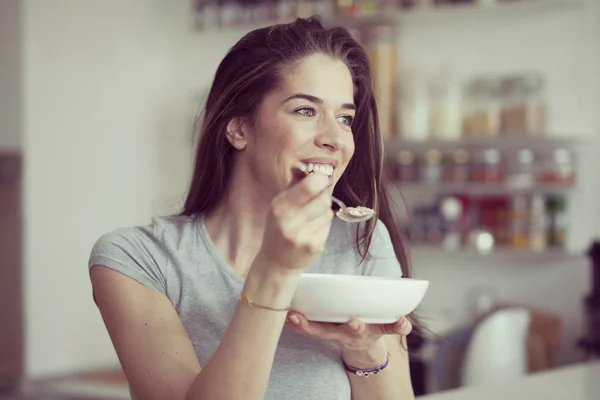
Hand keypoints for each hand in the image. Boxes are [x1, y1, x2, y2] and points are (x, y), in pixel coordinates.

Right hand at [257, 172, 333, 271]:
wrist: (276, 261)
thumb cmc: (278, 228)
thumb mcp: (278, 206)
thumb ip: (293, 187)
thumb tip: (306, 167)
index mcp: (279, 208)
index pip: (309, 187)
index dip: (320, 180)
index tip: (320, 180)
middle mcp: (289, 222)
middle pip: (323, 199)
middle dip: (322, 198)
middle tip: (314, 203)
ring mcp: (302, 236)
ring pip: (328, 213)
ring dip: (323, 213)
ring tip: (310, 220)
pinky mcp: (314, 247)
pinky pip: (328, 227)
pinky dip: (324, 226)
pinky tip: (312, 231)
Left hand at [285, 312, 411, 350]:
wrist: (360, 343)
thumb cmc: (372, 327)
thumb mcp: (387, 328)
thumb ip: (398, 326)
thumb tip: (404, 322)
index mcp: (359, 330)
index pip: (357, 329)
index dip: (356, 327)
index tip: (356, 322)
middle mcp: (341, 333)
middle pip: (331, 332)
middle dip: (317, 327)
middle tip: (308, 319)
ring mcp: (329, 332)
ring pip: (314, 331)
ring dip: (302, 325)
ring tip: (291, 317)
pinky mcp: (320, 328)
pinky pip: (305, 328)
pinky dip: (296, 324)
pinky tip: (285, 316)